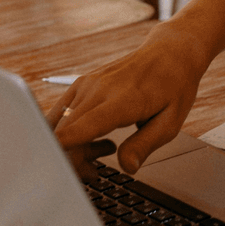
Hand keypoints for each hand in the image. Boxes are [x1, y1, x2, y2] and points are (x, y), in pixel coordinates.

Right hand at [47, 22, 210, 173]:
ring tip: (103, 151)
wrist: (170, 53)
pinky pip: (60, 115)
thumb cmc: (174, 87)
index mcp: (124, 99)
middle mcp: (99, 89)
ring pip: (58, 125)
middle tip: (94, 172)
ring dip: (70, 147)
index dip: (64, 144)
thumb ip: (145, 145)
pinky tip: (94, 138)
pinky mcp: (80, 85)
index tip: (50, 162)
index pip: (85, 125)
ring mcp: (86, 85)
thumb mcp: (170, 122)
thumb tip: (127, 167)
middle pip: (65, 132)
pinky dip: (68, 133)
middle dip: (71, 161)